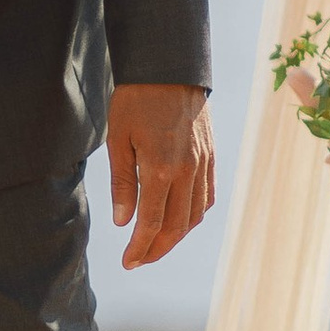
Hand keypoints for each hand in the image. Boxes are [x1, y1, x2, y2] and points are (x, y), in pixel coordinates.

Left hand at [107, 83, 214, 270]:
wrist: (170, 68)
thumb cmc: (136, 101)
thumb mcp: (118, 140)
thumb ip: (122, 184)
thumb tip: (123, 222)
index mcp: (161, 169)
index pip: (152, 223)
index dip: (140, 248)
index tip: (128, 262)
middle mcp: (187, 172)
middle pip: (176, 227)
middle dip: (157, 249)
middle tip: (139, 260)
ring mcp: (203, 165)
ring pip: (195, 215)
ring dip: (177, 236)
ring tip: (156, 244)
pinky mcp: (211, 157)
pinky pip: (207, 197)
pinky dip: (194, 215)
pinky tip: (179, 220)